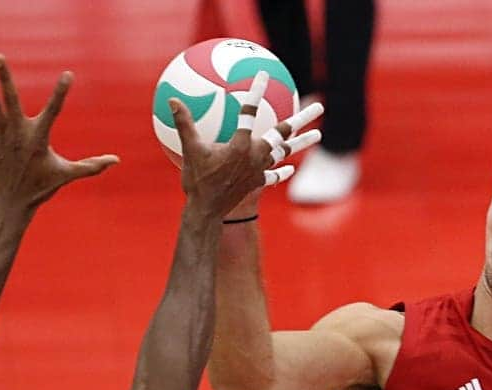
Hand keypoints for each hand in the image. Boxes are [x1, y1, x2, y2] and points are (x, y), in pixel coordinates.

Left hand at [0, 54, 118, 213]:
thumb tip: (116, 160)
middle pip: (10, 100)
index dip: (61, 92)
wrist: (12, 202)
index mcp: (39, 139)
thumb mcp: (67, 175)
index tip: (68, 75)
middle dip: (5, 79)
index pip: (53, 111)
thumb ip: (91, 166)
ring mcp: (2, 136)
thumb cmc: (42, 187)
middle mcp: (18, 134)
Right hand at [171, 71, 322, 220]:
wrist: (206, 212)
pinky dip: (282, 170)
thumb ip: (184, 123)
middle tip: (319, 106)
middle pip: (283, 133)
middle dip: (302, 118)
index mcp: (240, 145)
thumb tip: (172, 99)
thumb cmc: (196, 181)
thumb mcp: (189, 150)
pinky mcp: (257, 183)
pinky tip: (290, 167)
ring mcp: (259, 170)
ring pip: (285, 152)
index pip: (249, 113)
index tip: (263, 74)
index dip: (256, 92)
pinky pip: (274, 175)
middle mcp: (255, 156)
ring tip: (319, 134)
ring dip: (302, 142)